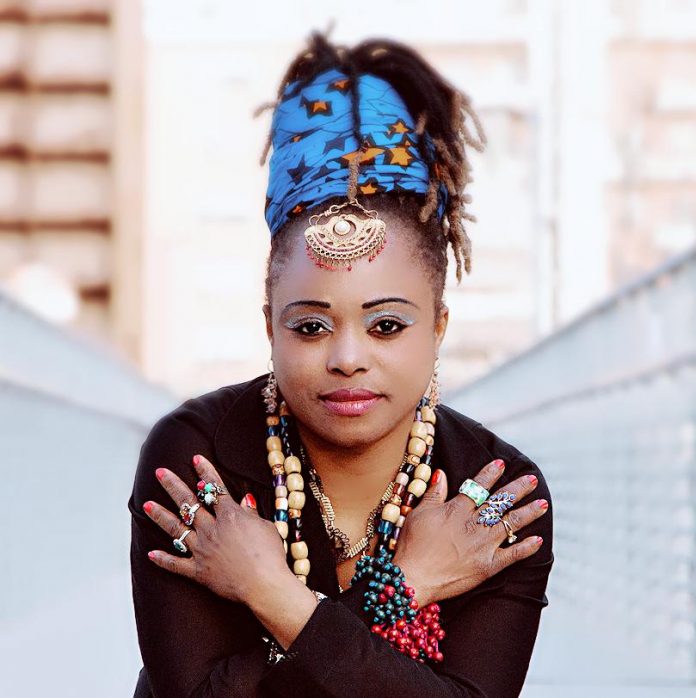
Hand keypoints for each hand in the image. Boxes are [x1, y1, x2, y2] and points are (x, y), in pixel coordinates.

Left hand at [143, 454, 290, 604]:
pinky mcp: (198, 571)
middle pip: (188, 502)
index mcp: (230, 515)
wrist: (263, 584)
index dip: (205, 471)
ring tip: (146, 504)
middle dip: (173, 485)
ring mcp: (202, 550)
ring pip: (176, 529)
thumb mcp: (266, 527)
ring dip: (160, 516)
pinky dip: (163, 560)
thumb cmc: (270, 554)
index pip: (214, 488)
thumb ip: (251, 514)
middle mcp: (211, 529)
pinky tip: (151, 554)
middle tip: (160, 472)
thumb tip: (244, 500)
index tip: (195, 459)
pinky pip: (176, 564)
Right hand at [392, 459, 547, 605]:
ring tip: (543, 503)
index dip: (490, 474)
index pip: (478, 487)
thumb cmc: (412, 545)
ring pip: (511, 524)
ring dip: (528, 512)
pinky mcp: (488, 566)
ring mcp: (483, 545)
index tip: (502, 464)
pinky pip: (512, 554)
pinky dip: (526, 547)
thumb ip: (434, 493)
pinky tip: (538, 539)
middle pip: (500, 502)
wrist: (414, 578)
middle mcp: (473, 525)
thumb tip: (442, 473)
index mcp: (457, 510)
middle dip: (517, 489)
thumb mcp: (419, 513)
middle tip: (531, 479)